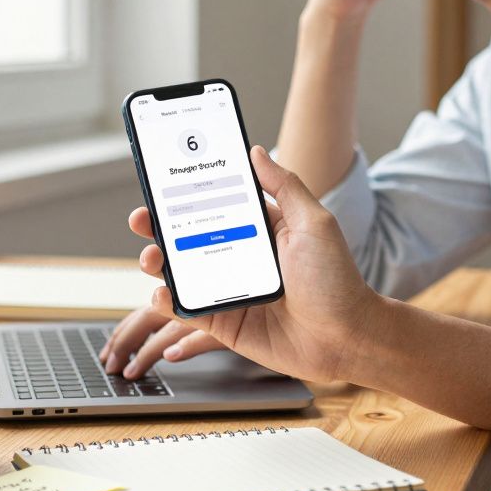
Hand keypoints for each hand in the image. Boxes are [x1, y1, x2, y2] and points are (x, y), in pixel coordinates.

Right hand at [105, 146, 382, 384]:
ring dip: (158, 262)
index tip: (162, 180)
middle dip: (159, 226)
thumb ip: (284, 186)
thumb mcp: (314, 222)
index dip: (187, 194)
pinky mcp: (224, 323)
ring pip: (181, 272)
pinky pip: (188, 310)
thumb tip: (256, 152)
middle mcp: (240, 257)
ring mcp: (229, 290)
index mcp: (259, 229)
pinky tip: (162, 293)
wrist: (347, 338)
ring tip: (151, 257)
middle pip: (188, 237)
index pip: (215, 204)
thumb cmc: (337, 280)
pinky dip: (168, 302)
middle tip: (142, 218)